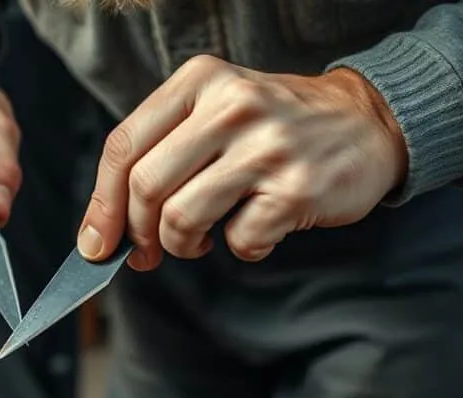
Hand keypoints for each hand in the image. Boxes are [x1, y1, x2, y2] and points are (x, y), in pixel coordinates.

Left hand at [77, 54, 408, 268]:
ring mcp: (266, 146)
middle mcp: (230, 105)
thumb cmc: (272, 127)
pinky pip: (239, 241)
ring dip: (182, 246)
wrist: (367, 122)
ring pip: (181, 218)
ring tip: (199, 242)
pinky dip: (241, 249)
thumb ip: (160, 153)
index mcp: (199, 81)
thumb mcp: (214, 111)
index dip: (100, 203)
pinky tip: (255, 231)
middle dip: (136, 232)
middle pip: (145, 186)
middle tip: (147, 251)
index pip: (122, 146)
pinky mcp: (297, 188)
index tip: (95, 243)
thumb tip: (104, 229)